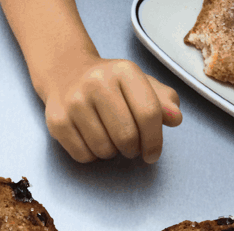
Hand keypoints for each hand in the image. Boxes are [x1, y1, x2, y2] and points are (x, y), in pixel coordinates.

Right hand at [43, 57, 181, 163]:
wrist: (66, 73)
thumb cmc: (111, 86)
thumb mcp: (140, 85)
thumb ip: (163, 101)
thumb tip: (175, 118)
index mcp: (124, 71)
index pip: (149, 114)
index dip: (155, 141)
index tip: (152, 154)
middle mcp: (97, 82)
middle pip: (127, 137)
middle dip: (132, 149)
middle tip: (130, 146)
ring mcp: (74, 102)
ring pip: (104, 150)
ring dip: (111, 152)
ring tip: (108, 138)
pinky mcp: (57, 121)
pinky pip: (83, 156)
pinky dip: (92, 156)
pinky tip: (91, 140)